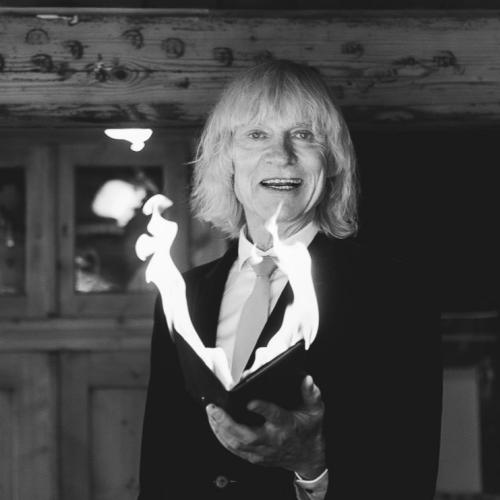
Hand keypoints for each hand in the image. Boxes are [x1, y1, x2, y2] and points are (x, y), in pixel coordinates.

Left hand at [206, 375, 325, 478]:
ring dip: (220, 429)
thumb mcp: (315, 410)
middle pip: (247, 436)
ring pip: (236, 444)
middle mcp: (272, 440)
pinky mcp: (254, 457)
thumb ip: (311, 394)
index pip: (274, 416)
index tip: (249, 401)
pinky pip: (234, 449)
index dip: (262, 409)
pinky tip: (214, 424)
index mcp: (287, 426)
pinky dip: (221, 437)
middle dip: (227, 423)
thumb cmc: (309, 430)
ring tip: (210, 412)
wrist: (307, 457)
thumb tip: (307, 379)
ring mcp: (262, 451)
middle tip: (214, 408)